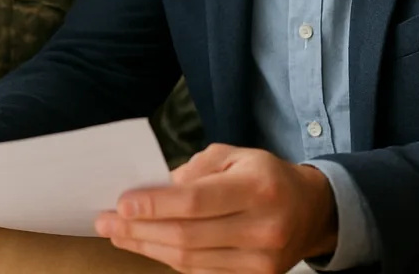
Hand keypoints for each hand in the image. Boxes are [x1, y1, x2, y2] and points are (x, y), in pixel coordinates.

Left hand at [95, 144, 337, 273]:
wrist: (312, 211)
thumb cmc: (265, 176)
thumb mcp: (233, 156)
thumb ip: (193, 171)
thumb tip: (150, 190)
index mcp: (258, 187)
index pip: (196, 201)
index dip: (155, 205)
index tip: (121, 203)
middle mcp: (263, 227)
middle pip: (188, 236)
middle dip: (140, 229)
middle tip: (106, 221)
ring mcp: (262, 260)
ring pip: (191, 260)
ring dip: (147, 247)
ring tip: (117, 234)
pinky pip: (202, 271)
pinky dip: (169, 259)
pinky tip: (147, 245)